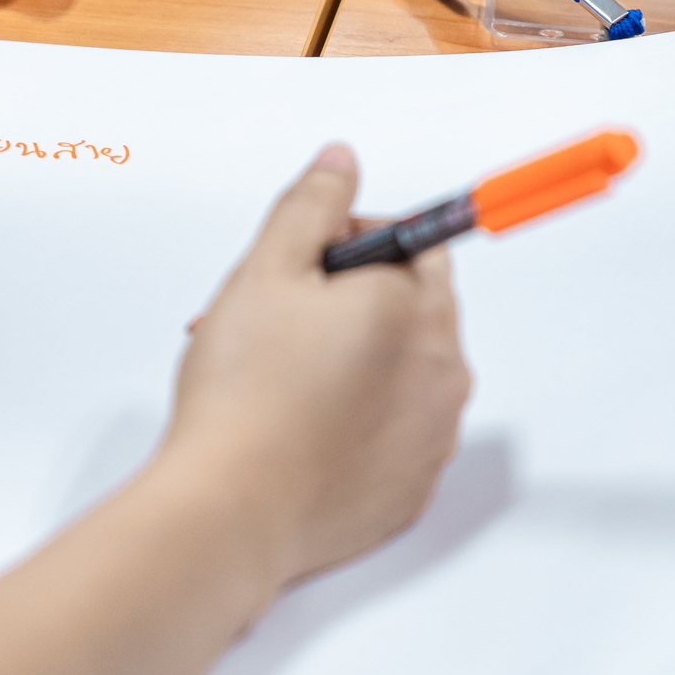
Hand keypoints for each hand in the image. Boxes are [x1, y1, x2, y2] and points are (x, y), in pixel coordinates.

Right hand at [171, 143, 469, 590]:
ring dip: (356, 362)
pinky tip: (300, 428)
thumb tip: (342, 163)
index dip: (351, 240)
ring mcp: (433, 439)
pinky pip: (394, 435)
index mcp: (416, 310)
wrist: (230, 511)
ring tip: (282, 379)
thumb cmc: (243, 397)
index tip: (304, 262)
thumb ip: (310, 206)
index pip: (414, 241)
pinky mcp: (412, 490)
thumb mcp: (264, 272)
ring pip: (403, 373)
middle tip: (279, 322)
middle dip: (352, 302)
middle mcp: (444, 373)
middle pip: (413, 307)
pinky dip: (358, 424)